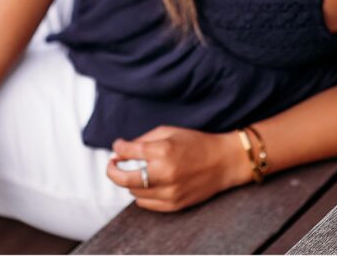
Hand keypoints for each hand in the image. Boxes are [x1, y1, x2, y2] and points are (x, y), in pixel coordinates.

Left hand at [106, 125, 249, 211]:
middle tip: (112, 164)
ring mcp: (170, 191)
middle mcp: (165, 173)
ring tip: (138, 172)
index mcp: (163, 150)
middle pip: (123, 179)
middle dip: (112, 171)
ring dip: (130, 181)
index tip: (118, 147)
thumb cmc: (196, 143)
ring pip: (133, 192)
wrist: (224, 162)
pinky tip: (148, 184)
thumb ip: (143, 140)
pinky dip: (142, 194)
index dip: (118, 148)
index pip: (127, 151)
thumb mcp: (169, 131)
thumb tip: (120, 151)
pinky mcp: (174, 204)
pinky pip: (146, 204)